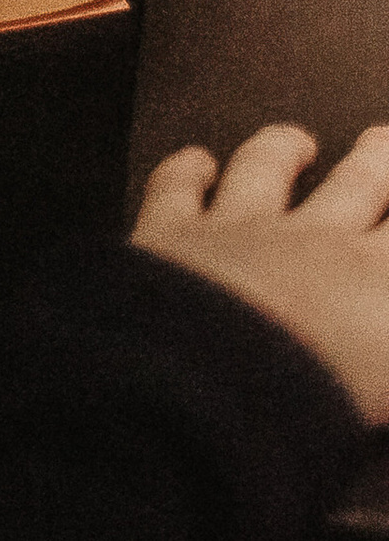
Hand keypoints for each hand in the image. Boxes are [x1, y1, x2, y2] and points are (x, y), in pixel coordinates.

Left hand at [134, 123, 388, 421]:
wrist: (219, 385)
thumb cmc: (318, 401)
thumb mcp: (386, 385)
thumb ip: (384, 356)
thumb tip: (380, 342)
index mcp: (377, 281)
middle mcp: (316, 239)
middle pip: (357, 184)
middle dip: (376, 159)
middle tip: (381, 140)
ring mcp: (241, 227)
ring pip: (266, 168)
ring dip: (282, 149)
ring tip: (295, 139)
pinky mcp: (174, 232)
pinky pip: (180, 187)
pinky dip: (186, 170)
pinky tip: (192, 161)